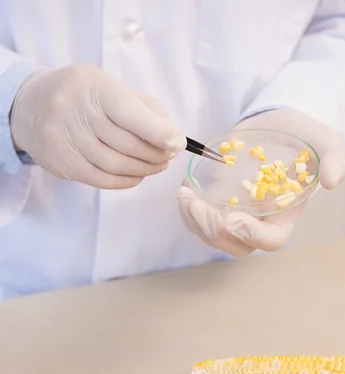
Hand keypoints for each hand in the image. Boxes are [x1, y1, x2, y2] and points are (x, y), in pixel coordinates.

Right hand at [11, 64, 185, 188]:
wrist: (31, 107)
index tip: (178, 143)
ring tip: (158, 165)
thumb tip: (173, 137)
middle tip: (169, 155)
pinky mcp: (64, 164)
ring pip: (116, 165)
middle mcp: (76, 112)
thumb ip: (144, 108)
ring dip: (145, 169)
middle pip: (126, 144)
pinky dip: (127, 180)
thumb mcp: (110, 87)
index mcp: (93, 87)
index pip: (128, 112)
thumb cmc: (83, 96)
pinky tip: (138, 174)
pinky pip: (103, 180)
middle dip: (155, 153)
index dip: (157, 131)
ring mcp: (67, 141)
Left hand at [177, 109, 344, 256]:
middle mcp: (259, 221)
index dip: (252, 236)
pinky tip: (184, 188)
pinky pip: (198, 219)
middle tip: (197, 205)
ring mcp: (236, 213)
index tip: (233, 218)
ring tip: (184, 195)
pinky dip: (187, 209)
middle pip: (235, 246)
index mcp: (284, 216)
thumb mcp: (326, 142)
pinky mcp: (217, 202)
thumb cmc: (305, 136)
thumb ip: (335, 160)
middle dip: (213, 231)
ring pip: (211, 235)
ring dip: (194, 221)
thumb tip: (332, 182)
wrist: (277, 122)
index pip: (269, 240)